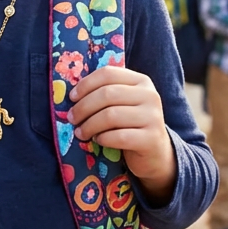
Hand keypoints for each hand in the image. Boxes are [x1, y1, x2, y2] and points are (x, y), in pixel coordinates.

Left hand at [68, 67, 176, 201]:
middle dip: (84, 107)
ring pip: (111, 115)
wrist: (155, 154)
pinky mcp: (151, 139)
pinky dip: (103, 138)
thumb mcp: (122, 104)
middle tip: (72, 118)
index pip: (108, 74)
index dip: (86, 84)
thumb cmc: (130, 125)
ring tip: (80, 132)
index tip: (72, 97)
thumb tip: (72, 94)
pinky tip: (98, 140)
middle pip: (107, 94)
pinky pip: (119, 136)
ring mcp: (153, 117)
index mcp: (141, 81)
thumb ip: (105, 93)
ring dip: (89, 125)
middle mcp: (150, 95)